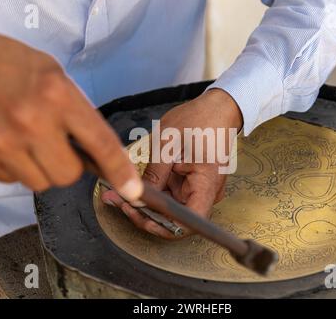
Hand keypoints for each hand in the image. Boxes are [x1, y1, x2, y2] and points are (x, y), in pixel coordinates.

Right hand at [0, 18, 141, 199]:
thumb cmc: (11, 64)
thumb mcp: (55, 76)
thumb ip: (79, 113)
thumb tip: (98, 154)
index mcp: (56, 96)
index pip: (99, 143)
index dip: (119, 170)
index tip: (132, 190)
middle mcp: (29, 122)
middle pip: (69, 176)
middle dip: (71, 165)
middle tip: (59, 144)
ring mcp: (1, 144)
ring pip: (41, 183)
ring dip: (44, 168)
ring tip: (31, 141)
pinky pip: (14, 180)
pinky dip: (19, 168)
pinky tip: (10, 143)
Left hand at [102, 88, 242, 238]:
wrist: (218, 109)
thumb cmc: (199, 120)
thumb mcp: (168, 144)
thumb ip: (153, 175)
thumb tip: (137, 198)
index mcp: (206, 184)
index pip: (187, 224)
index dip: (162, 226)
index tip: (139, 215)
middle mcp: (207, 193)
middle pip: (176, 219)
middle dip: (145, 214)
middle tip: (118, 200)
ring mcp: (200, 190)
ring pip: (171, 208)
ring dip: (146, 204)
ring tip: (117, 193)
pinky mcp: (193, 184)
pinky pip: (172, 196)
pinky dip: (153, 193)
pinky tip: (133, 185)